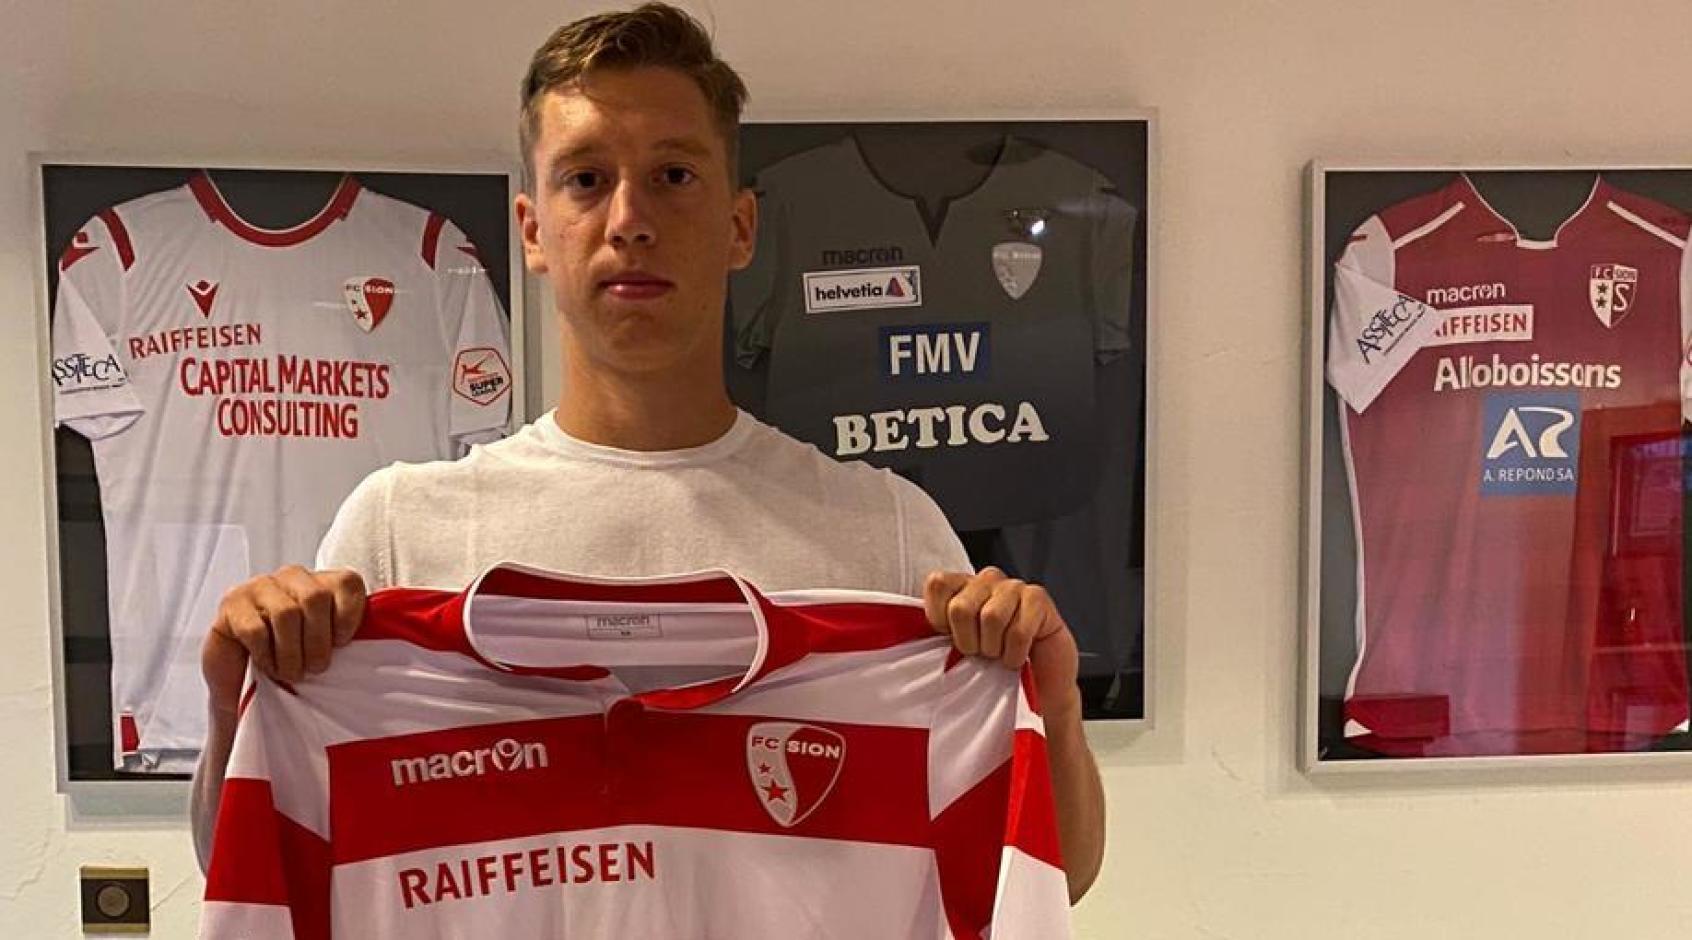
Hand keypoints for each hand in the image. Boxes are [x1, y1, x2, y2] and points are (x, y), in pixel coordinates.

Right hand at [201, 566, 366, 718]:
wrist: (243, 675)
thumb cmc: (294, 659)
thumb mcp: (329, 646)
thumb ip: (351, 638)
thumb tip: (386, 642)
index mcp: (323, 582)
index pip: (347, 583)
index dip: (349, 617)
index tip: (342, 644)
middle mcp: (293, 577)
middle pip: (316, 597)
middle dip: (318, 641)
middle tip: (315, 668)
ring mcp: (261, 586)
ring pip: (286, 613)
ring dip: (291, 653)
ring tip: (291, 672)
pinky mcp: (232, 603)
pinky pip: (256, 629)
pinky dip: (266, 654)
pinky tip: (268, 665)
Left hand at [922, 567, 1081, 722]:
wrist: (1038, 684)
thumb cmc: (991, 667)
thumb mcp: (953, 650)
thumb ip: (930, 636)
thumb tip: (898, 635)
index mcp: (960, 586)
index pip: (937, 583)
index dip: (941, 620)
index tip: (952, 639)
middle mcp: (986, 579)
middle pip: (961, 607)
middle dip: (969, 642)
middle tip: (981, 652)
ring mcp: (1013, 586)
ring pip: (991, 617)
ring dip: (994, 649)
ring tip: (999, 654)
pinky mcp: (1038, 599)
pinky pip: (1018, 631)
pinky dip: (1015, 655)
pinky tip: (1018, 656)